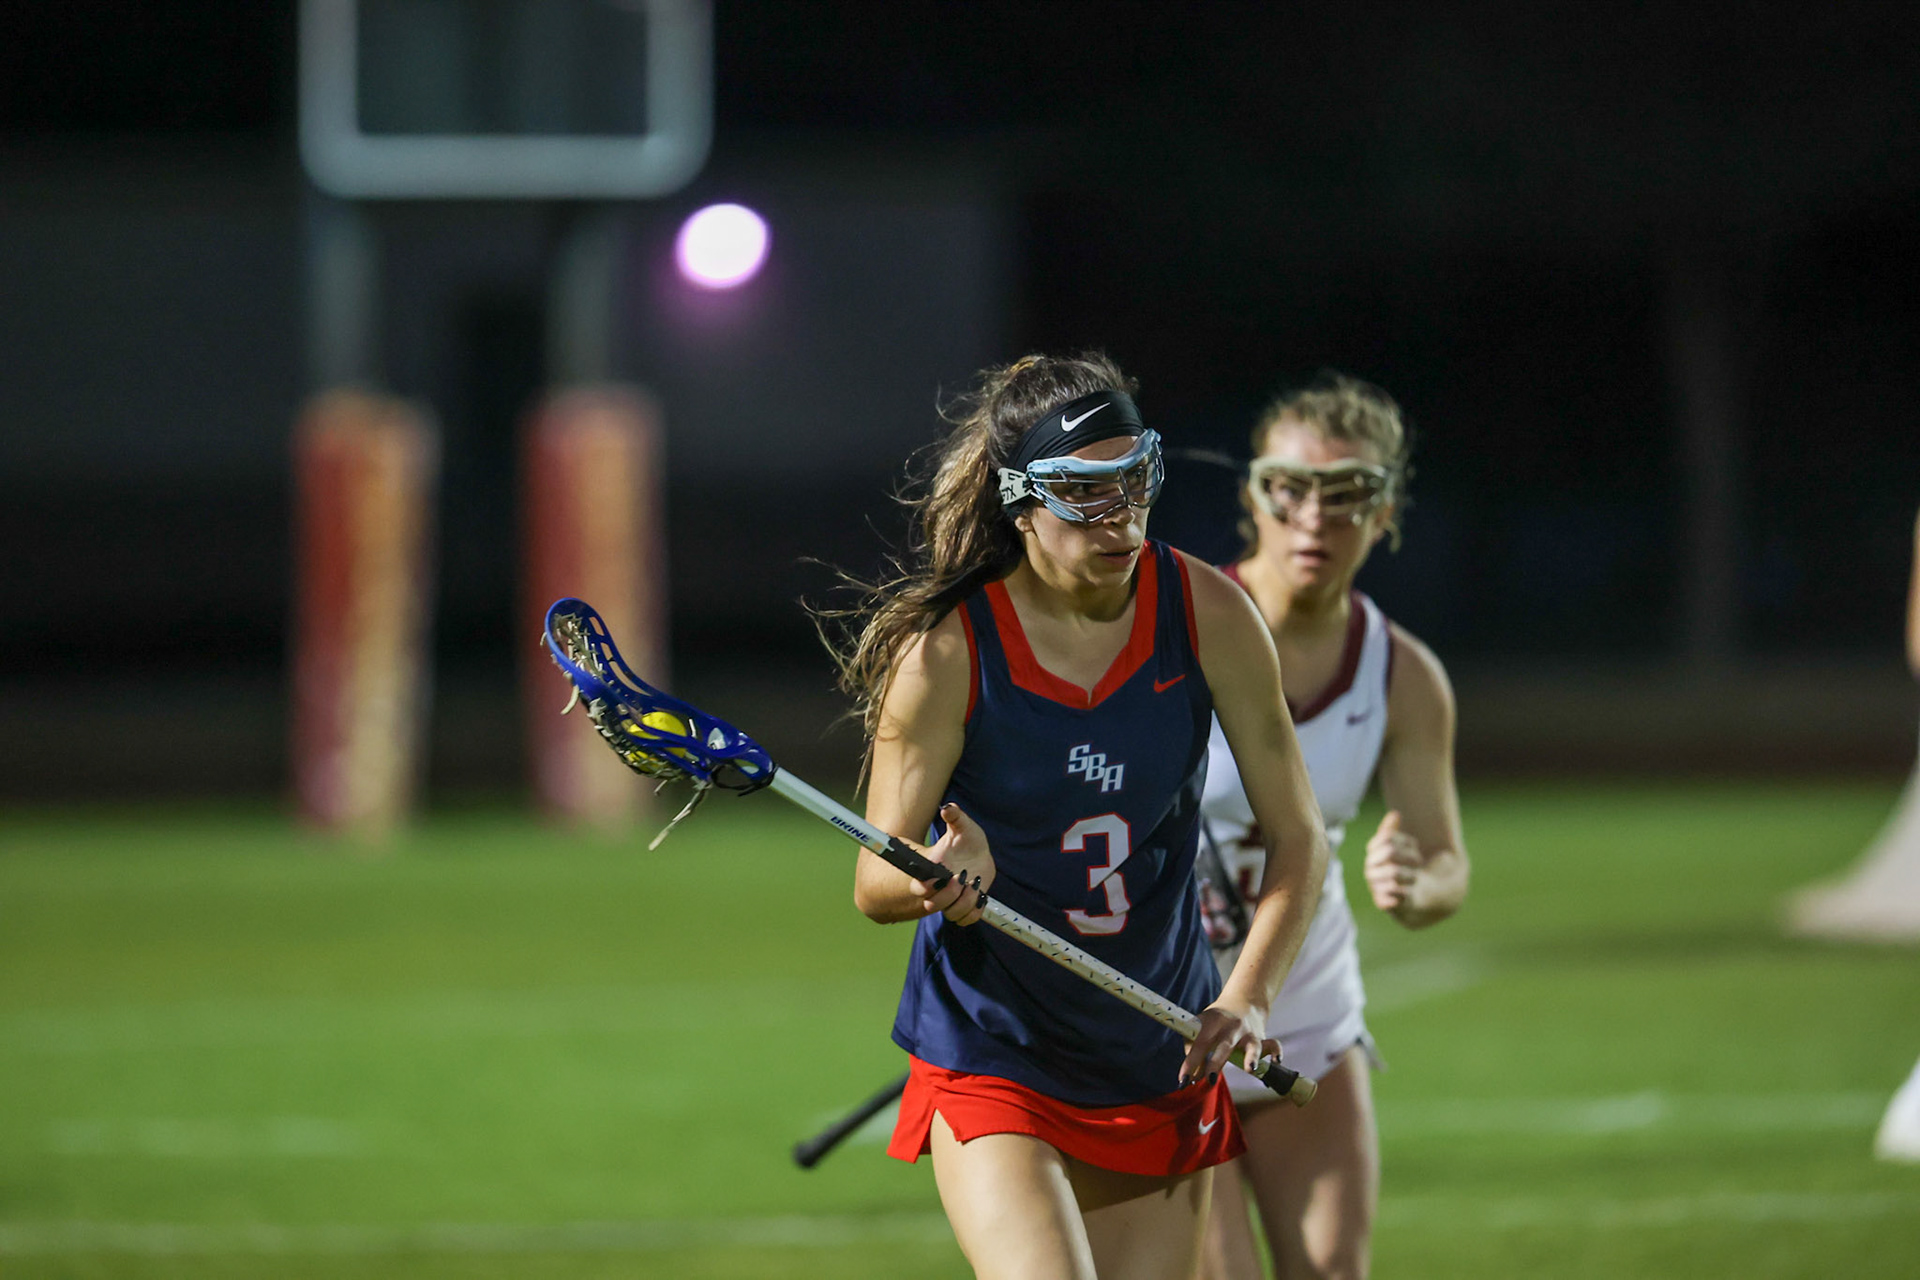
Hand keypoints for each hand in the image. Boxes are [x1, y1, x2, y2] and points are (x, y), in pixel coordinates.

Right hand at [908, 803, 995, 925]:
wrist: (976, 854)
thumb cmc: (966, 840)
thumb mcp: (962, 826)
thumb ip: (955, 817)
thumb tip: (948, 809)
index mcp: (931, 872)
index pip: (918, 888)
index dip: (926, 888)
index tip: (941, 877)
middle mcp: (938, 890)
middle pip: (932, 905)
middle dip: (949, 894)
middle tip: (962, 877)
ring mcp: (952, 901)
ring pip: (951, 914)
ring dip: (964, 903)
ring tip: (975, 885)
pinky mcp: (967, 907)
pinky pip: (967, 920)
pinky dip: (974, 912)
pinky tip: (981, 896)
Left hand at [1179, 997, 1271, 1086]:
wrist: (1243, 1001)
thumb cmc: (1216, 1022)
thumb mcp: (1201, 1028)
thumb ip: (1195, 1050)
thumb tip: (1192, 1078)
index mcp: (1211, 1021)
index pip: (1199, 1042)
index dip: (1190, 1062)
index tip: (1182, 1080)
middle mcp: (1231, 1026)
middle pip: (1224, 1045)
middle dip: (1216, 1062)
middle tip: (1209, 1079)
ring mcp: (1248, 1031)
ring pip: (1252, 1045)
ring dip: (1251, 1057)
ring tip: (1250, 1069)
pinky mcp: (1261, 1037)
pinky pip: (1272, 1045)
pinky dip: (1276, 1052)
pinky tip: (1276, 1062)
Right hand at [1363, 809, 1422, 918]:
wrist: (1414, 897)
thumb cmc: (1407, 868)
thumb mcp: (1403, 847)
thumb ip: (1395, 831)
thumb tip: (1394, 814)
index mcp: (1373, 854)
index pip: (1388, 838)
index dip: (1406, 841)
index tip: (1415, 846)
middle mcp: (1371, 870)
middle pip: (1390, 851)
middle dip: (1410, 856)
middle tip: (1419, 863)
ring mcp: (1376, 886)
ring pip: (1393, 872)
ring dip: (1410, 874)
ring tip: (1416, 878)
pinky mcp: (1385, 903)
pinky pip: (1385, 897)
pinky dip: (1394, 894)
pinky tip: (1402, 893)